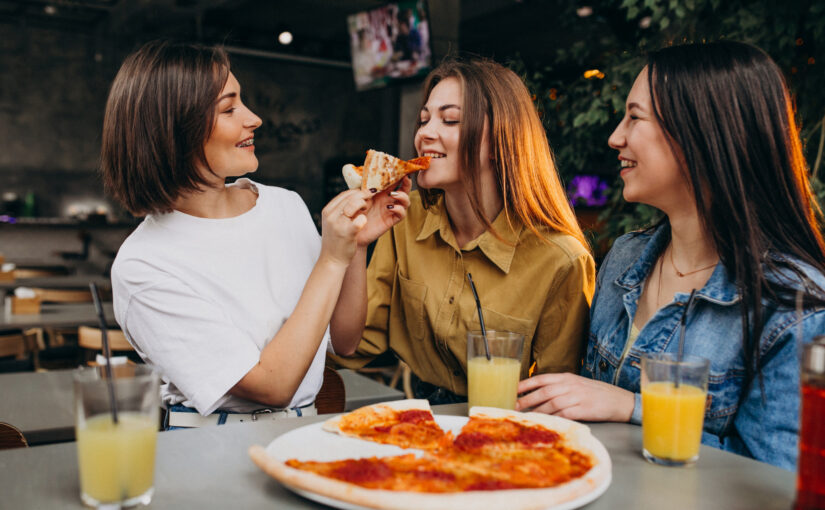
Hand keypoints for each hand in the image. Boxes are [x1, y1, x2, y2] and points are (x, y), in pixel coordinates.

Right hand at [319, 189, 370, 266]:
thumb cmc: (336, 241)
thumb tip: (355, 197)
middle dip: (363, 195)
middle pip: (350, 197)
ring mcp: (338, 224)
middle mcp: (331, 216)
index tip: (365, 194)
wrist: (332, 260)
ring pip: (355, 204)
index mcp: (327, 211)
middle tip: (371, 197)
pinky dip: (364, 219)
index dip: (356, 192)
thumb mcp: (333, 222)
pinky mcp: (348, 233)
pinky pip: (360, 219)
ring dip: (364, 204)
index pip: (344, 194)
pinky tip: (364, 222)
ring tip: (366, 209)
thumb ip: (340, 210)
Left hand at [356, 177, 411, 245]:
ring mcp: (391, 210)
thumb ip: (365, 189)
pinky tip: (389, 207)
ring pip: (406, 201)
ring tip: (392, 194)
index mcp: (381, 192)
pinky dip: (398, 209)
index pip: (393, 181)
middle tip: (404, 178)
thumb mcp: (357, 197)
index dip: (399, 174)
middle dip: (406, 183)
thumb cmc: (353, 213)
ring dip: (402, 195)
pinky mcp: (391, 220)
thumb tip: (371, 180)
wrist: (351, 230)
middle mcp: (388, 200)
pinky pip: (401, 214)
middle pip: (404, 189)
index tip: (401, 167)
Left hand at [516, 372, 634, 421]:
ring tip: (526, 416)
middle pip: (543, 392)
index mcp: (566, 377)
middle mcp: (570, 385)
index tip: (513, 390)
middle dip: (526, 400)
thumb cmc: (596, 393)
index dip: (525, 384)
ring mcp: (577, 397)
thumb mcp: (576, 384)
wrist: (619, 400)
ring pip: (551, 404)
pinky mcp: (583, 409)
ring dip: (537, 411)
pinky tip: (545, 422)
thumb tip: (538, 394)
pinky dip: (553, 418)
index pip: (541, 379)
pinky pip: (564, 414)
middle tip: (514, 406)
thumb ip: (559, 387)